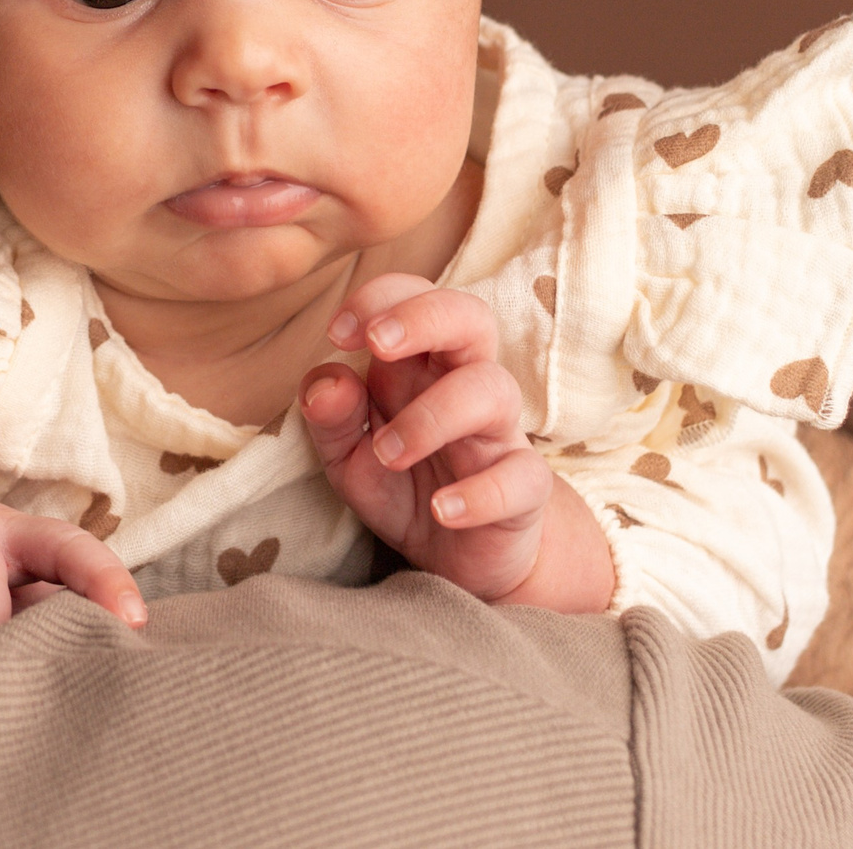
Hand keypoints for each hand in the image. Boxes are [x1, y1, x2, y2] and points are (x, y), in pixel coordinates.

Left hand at [301, 272, 576, 605]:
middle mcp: (465, 385)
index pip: (414, 297)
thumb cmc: (402, 484)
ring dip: (434, 415)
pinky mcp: (526, 489)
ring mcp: (500, 434)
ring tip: (387, 453)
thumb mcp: (346, 455)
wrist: (459, 556)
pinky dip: (480, 493)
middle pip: (471, 316)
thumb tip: (326, 380)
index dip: (378, 299)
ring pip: (493, 390)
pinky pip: (522, 477)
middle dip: (424, 317)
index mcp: (419, 365)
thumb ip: (330, 416)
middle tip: (375, 345)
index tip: (337, 333)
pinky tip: (441, 510)